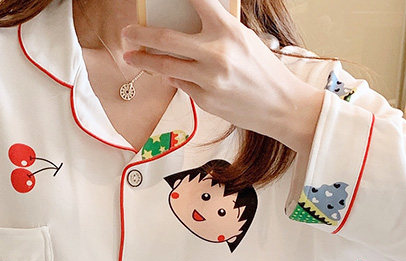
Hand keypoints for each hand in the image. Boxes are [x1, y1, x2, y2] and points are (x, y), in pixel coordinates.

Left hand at [120, 0, 323, 153]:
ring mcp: (208, 79)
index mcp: (228, 30)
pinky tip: (168, 73)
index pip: (197, 0)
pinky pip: (180, 84)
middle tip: (127, 33)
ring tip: (131, 57)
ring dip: (144, 61)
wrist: (278, 105)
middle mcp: (215, 53)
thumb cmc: (262, 70)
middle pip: (166, 38)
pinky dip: (172, 77)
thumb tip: (184, 29)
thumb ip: (215, 33)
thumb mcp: (243, 41)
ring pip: (165, 66)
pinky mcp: (205, 100)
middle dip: (141, 35)